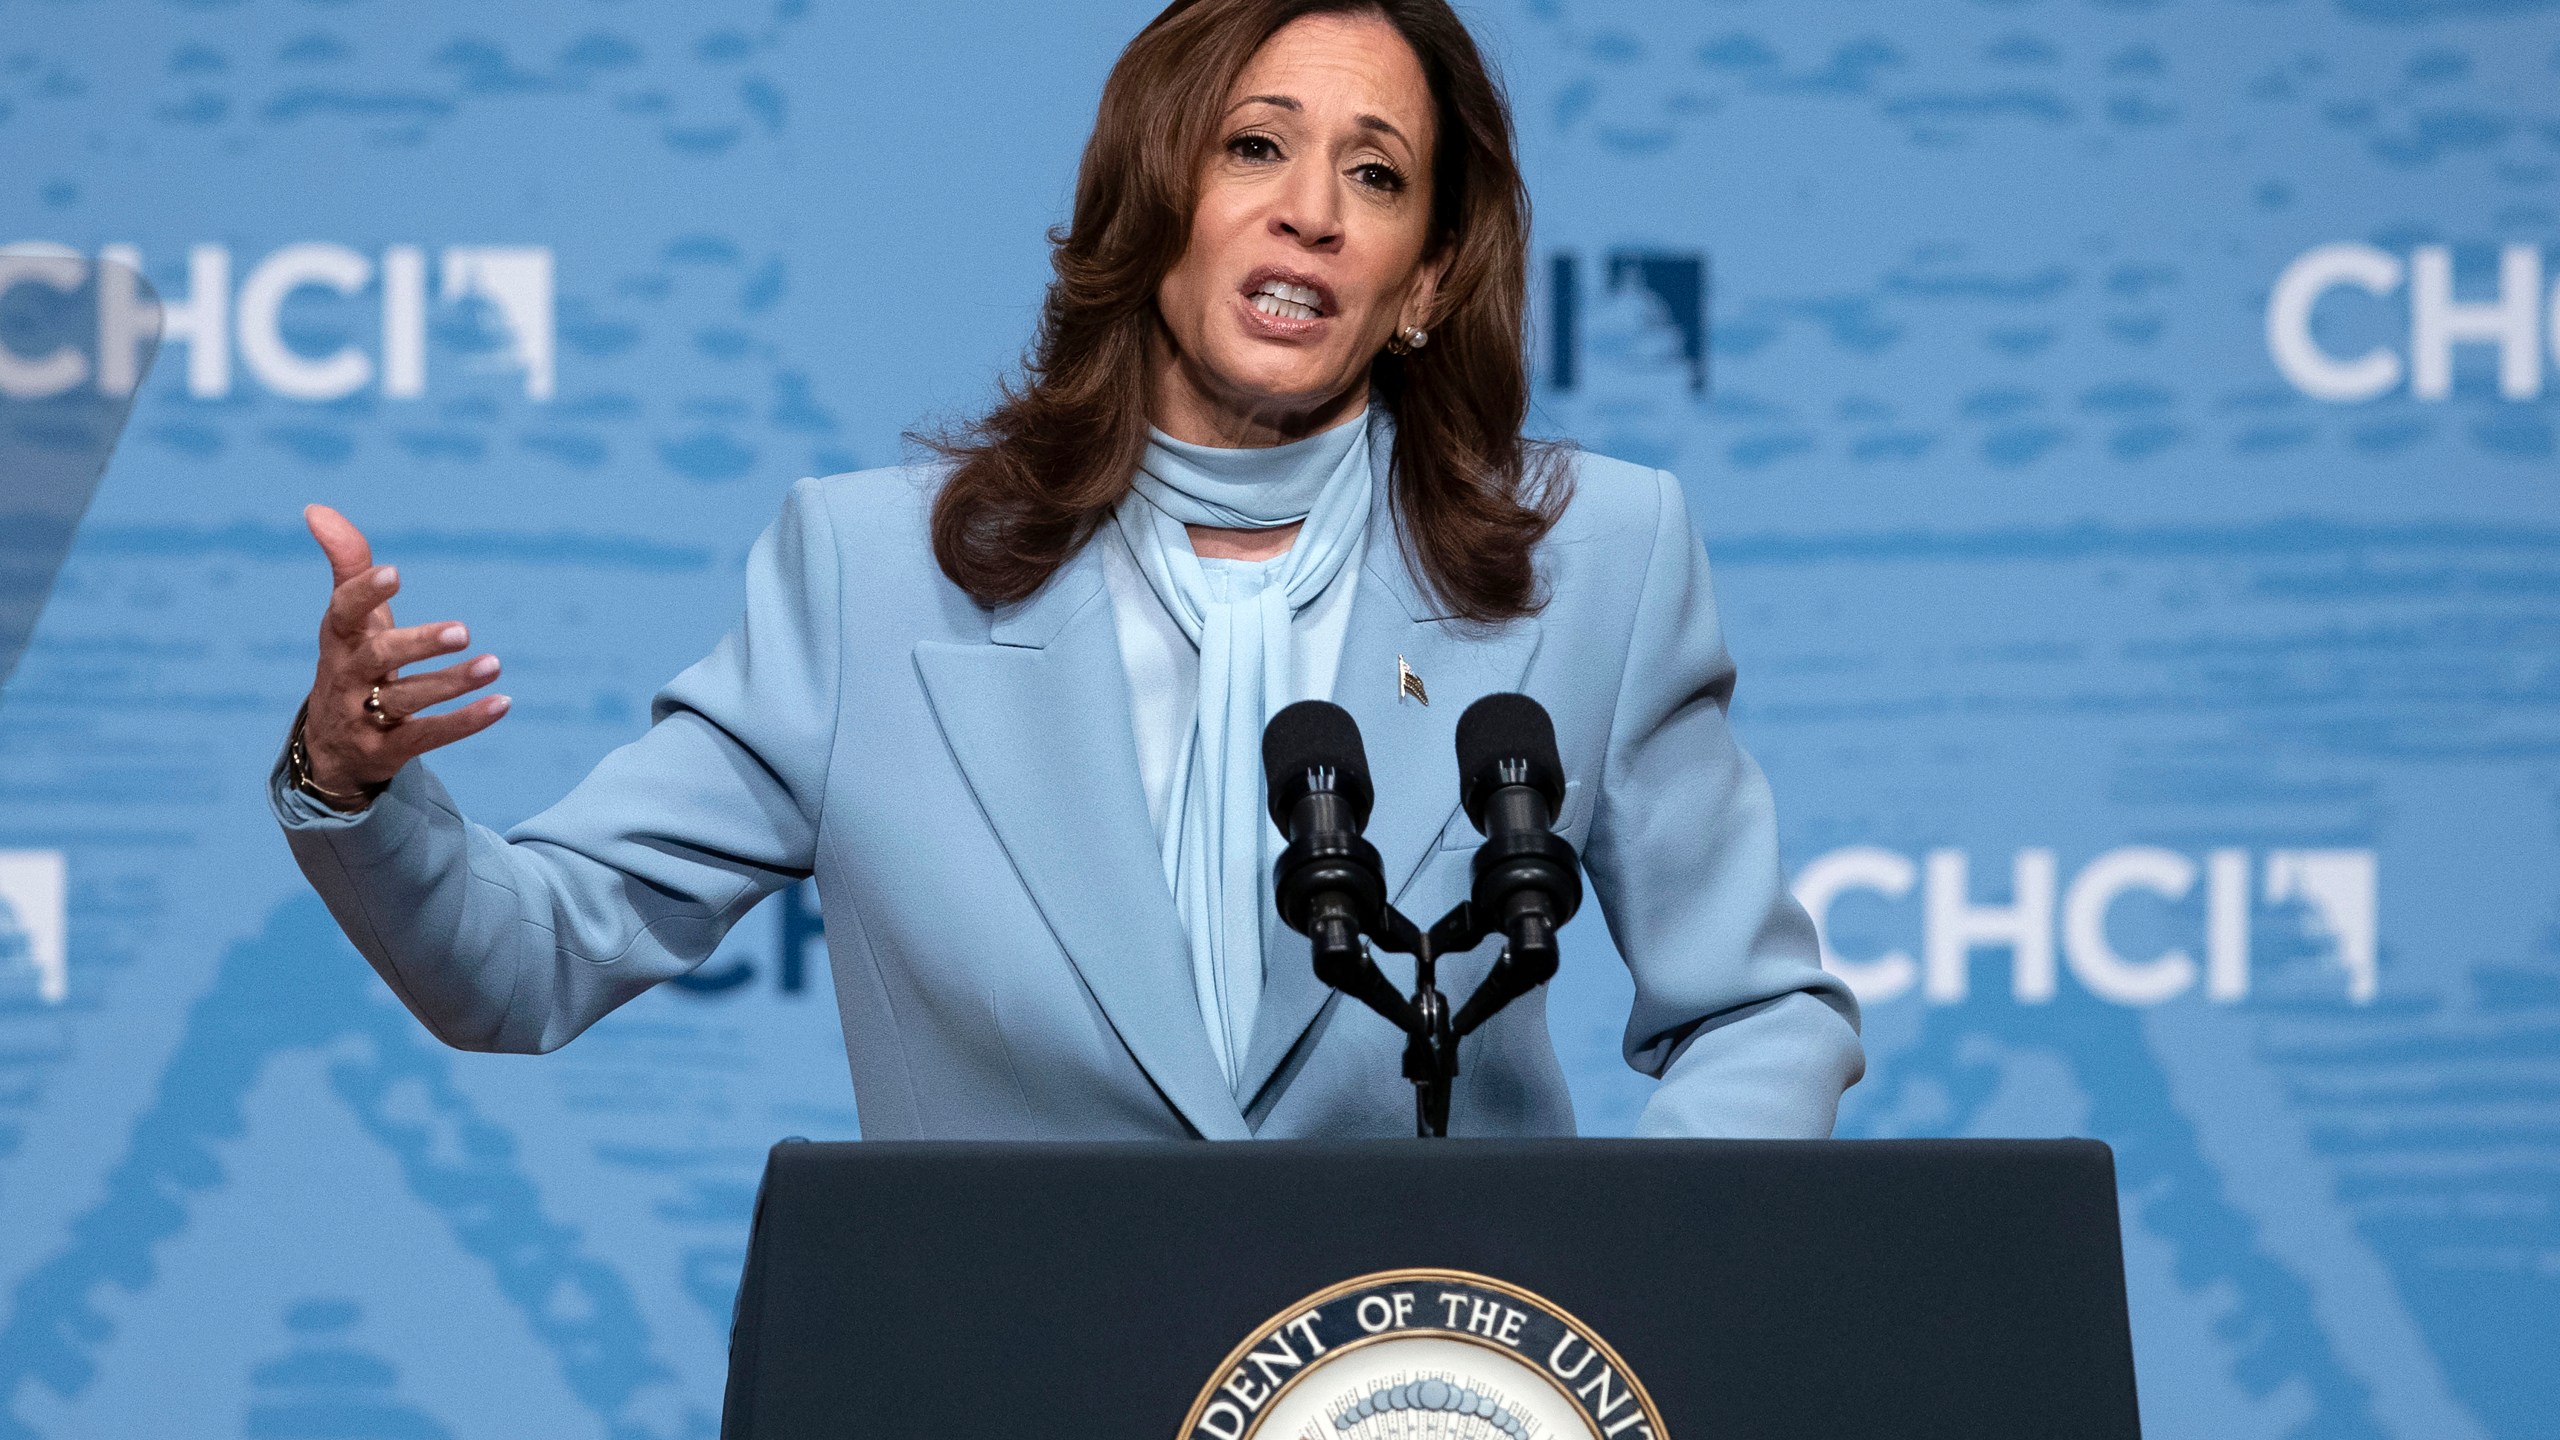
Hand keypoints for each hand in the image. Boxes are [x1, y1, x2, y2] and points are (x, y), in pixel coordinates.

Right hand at [297, 503, 509, 800]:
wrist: (332, 747)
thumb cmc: (353, 663)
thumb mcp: (350, 618)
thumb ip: (347, 564)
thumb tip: (316, 508)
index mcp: (339, 640)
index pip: (344, 613)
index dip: (365, 593)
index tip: (395, 572)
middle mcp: (347, 678)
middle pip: (378, 659)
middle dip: (418, 644)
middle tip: (463, 631)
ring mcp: (364, 718)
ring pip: (407, 700)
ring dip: (452, 682)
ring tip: (495, 664)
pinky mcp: (388, 751)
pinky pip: (428, 737)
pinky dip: (466, 722)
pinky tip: (503, 703)